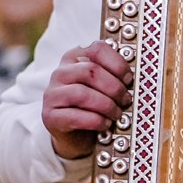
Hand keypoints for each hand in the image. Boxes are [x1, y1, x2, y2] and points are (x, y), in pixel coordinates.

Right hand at [41, 42, 129, 159]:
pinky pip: (76, 116)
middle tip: (126, 100)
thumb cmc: (91, 105)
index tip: (129, 78)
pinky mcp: (50, 116)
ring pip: (83, 94)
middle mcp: (60, 72)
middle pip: (91, 71)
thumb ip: (111, 75)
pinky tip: (105, 124)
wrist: (73, 133)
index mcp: (74, 57)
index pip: (96, 49)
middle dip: (114, 87)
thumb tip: (133, 78)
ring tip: (116, 113)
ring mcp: (52, 94)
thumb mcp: (100, 85)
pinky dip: (96, 121)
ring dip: (106, 106)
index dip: (117, 63)